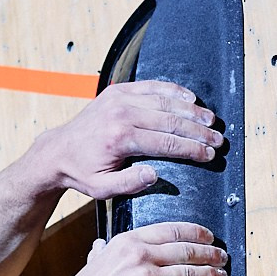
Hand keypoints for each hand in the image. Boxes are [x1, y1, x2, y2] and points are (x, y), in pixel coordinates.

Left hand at [34, 81, 222, 199]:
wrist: (58, 150)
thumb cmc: (82, 172)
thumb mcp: (102, 189)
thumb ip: (129, 184)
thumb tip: (155, 175)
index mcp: (120, 139)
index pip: (167, 143)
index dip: (192, 149)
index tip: (210, 154)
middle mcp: (121, 114)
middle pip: (171, 120)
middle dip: (198, 130)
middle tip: (218, 138)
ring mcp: (120, 99)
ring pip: (165, 101)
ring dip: (191, 111)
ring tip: (210, 120)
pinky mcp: (118, 91)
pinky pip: (151, 87)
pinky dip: (173, 91)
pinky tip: (190, 99)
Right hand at [53, 222, 228, 275]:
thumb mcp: (95, 262)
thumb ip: (103, 252)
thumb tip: (100, 247)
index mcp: (129, 241)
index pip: (172, 230)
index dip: (196, 233)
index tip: (209, 238)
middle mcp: (140, 254)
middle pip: (186, 249)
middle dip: (210, 253)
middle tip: (222, 258)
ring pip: (190, 271)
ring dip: (211, 274)